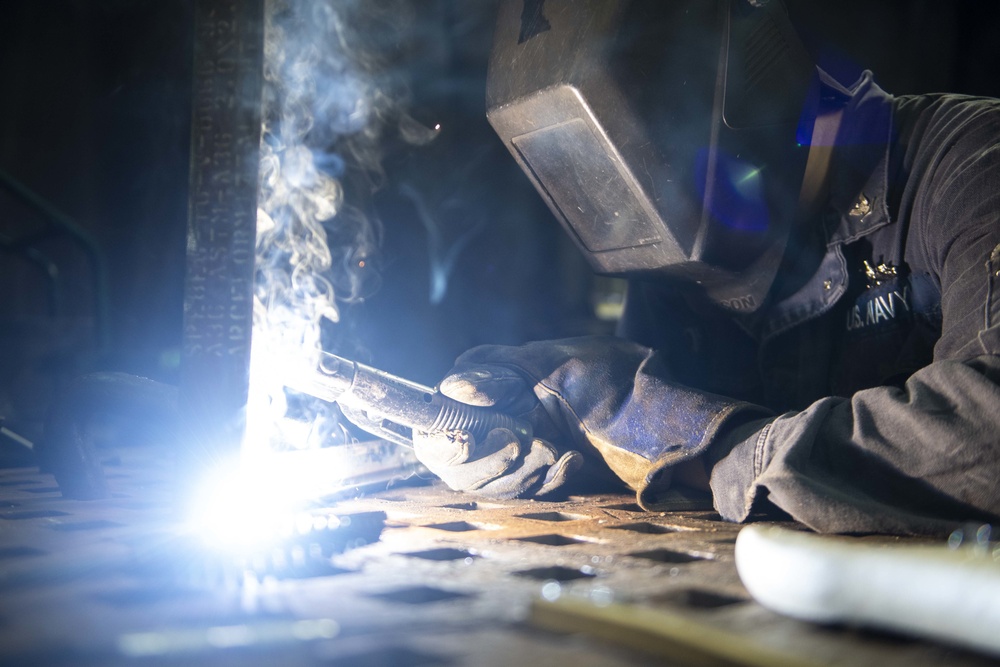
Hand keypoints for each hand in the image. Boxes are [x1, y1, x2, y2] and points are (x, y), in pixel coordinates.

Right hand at [417, 337, 766, 502]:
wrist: (668, 421)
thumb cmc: (615, 380)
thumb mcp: (556, 364)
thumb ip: (497, 374)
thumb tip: (453, 389)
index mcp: (488, 380)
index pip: (438, 415)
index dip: (448, 431)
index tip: (487, 432)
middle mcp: (492, 414)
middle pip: (453, 457)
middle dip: (490, 458)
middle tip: (528, 444)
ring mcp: (513, 447)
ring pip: (482, 481)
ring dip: (519, 472)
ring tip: (557, 452)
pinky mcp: (537, 475)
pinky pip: (518, 494)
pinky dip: (542, 482)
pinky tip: (571, 463)